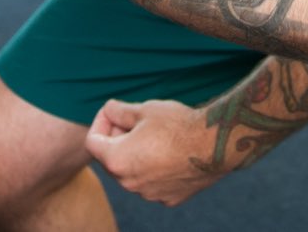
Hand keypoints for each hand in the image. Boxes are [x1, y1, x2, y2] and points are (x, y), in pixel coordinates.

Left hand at [86, 99, 224, 205]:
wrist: (215, 145)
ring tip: (156, 136)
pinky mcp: (168, 198)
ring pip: (132, 172)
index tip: (115, 113)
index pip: (92, 142)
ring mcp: (148, 194)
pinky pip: (152, 183)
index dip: (100, 123)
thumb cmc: (178, 125)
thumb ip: (119, 111)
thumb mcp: (144, 109)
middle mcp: (128, 182)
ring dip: (136, 155)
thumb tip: (109, 110)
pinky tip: (170, 153)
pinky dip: (155, 169)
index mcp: (116, 160)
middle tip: (135, 122)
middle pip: (112, 159)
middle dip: (118, 139)